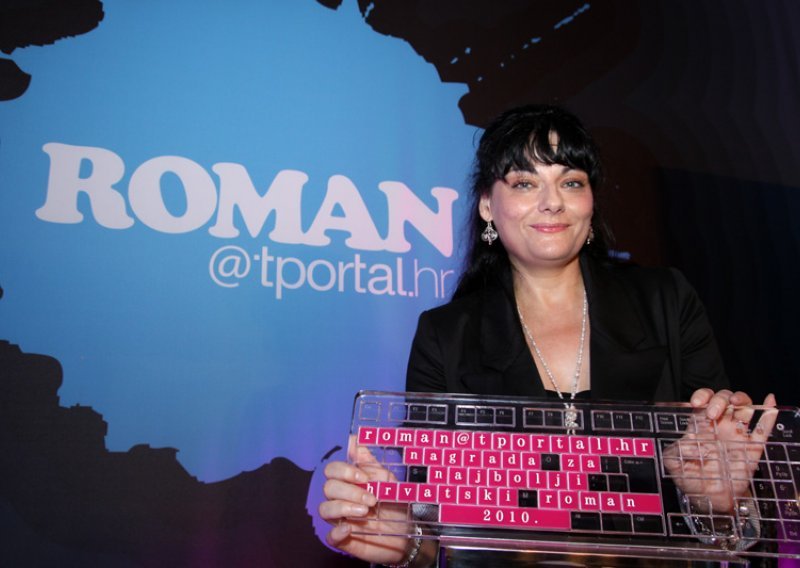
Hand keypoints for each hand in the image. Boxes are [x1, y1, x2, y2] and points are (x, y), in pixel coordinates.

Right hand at [319, 437, 414, 563]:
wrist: (406, 533)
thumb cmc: (394, 503)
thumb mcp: (387, 480)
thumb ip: (370, 462)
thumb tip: (354, 439)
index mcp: (349, 482)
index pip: (333, 470)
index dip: (344, 471)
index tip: (364, 477)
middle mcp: (341, 498)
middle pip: (328, 487)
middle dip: (350, 491)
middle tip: (371, 499)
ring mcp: (340, 519)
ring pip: (325, 509)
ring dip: (343, 508)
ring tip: (365, 512)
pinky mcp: (343, 539)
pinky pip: (329, 536)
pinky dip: (336, 532)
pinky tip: (349, 529)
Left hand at [663, 388, 777, 513]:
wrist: (708, 498)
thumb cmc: (689, 478)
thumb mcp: (673, 463)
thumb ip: (673, 451)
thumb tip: (686, 442)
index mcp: (700, 425)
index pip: (704, 400)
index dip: (702, 395)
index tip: (696, 403)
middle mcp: (720, 426)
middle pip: (724, 399)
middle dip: (719, 400)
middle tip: (712, 414)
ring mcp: (737, 435)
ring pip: (743, 407)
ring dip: (741, 399)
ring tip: (735, 402)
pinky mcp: (752, 448)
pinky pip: (763, 428)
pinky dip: (768, 414)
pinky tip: (770, 403)